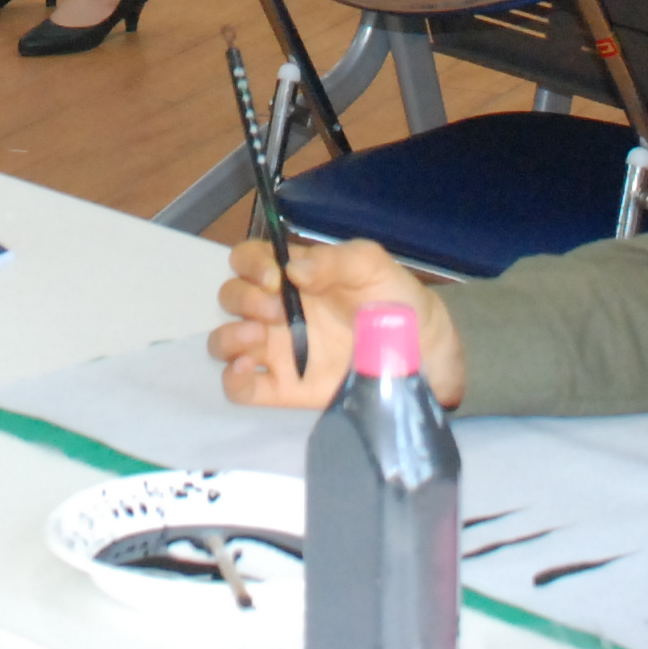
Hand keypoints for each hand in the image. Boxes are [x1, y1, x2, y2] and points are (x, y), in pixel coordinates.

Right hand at [208, 237, 460, 409]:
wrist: (422, 353)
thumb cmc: (394, 299)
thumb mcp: (371, 264)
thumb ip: (333, 259)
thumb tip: (293, 269)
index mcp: (294, 275)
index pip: (248, 259)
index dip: (250, 264)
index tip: (274, 277)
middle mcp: (278, 309)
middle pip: (231, 297)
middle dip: (244, 299)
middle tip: (278, 310)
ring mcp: (278, 351)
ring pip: (225, 341)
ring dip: (229, 337)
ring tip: (258, 337)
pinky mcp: (284, 389)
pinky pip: (239, 388)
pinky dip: (231, 380)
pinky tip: (245, 370)